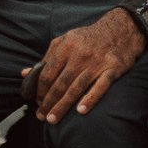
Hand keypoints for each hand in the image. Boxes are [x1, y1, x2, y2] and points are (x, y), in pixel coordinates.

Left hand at [26, 10, 144, 123]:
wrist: (121, 28)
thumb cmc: (89, 38)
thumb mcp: (66, 41)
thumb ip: (47, 58)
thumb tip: (25, 74)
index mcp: (66, 46)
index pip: (47, 73)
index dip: (40, 90)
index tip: (36, 102)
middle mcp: (80, 54)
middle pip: (60, 83)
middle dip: (48, 102)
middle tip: (42, 116)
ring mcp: (97, 62)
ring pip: (76, 88)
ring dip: (63, 106)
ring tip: (53, 119)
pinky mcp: (113, 69)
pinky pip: (100, 87)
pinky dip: (90, 99)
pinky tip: (80, 111)